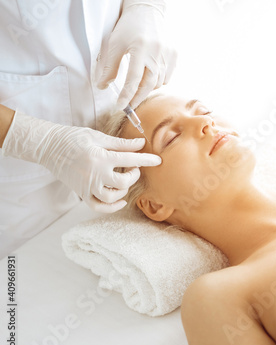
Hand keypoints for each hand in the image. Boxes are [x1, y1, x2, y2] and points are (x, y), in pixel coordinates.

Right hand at [2, 111, 161, 212]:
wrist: (48, 147)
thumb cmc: (74, 138)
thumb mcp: (98, 137)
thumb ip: (121, 143)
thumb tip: (141, 143)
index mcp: (100, 157)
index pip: (130, 159)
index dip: (146, 160)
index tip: (158, 160)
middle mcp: (94, 174)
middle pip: (123, 182)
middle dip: (134, 175)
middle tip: (133, 167)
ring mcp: (87, 186)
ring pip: (112, 197)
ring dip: (124, 189)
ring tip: (124, 179)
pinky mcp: (81, 193)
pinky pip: (98, 206)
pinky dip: (112, 207)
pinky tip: (121, 199)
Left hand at [97, 4, 176, 108]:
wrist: (147, 12)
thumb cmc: (129, 27)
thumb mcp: (114, 44)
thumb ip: (109, 67)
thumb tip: (103, 86)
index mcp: (141, 48)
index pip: (133, 79)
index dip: (126, 95)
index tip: (120, 106)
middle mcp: (157, 52)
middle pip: (149, 84)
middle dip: (138, 97)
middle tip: (129, 105)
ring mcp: (168, 54)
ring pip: (159, 82)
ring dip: (147, 89)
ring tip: (137, 88)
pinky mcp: (174, 55)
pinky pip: (167, 77)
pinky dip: (158, 81)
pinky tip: (149, 77)